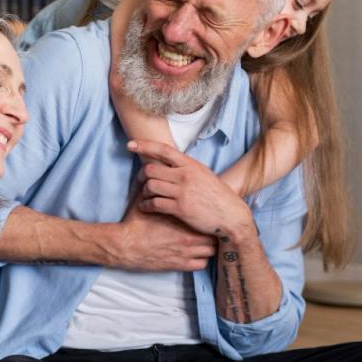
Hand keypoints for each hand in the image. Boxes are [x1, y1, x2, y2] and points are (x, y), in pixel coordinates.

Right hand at [111, 187, 215, 270]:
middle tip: (207, 228)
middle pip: (214, 235)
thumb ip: (156, 189)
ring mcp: (185, 253)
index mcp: (182, 218)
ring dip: (209, 247)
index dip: (208, 216)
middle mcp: (188, 237)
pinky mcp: (179, 265)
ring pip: (211, 251)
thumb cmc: (135, 223)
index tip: (206, 215)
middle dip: (212, 232)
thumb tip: (156, 174)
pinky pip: (201, 264)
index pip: (207, 217)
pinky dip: (201, 260)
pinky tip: (195, 254)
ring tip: (203, 242)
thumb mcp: (145, 200)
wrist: (125, 245)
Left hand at [130, 139, 252, 237]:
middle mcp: (185, 176)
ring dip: (143, 192)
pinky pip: (154, 203)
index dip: (145, 145)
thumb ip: (187, 168)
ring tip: (144, 196)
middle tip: (140, 181)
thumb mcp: (204, 175)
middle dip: (141, 175)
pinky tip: (145, 207)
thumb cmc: (218, 196)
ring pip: (150, 186)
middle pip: (151, 169)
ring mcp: (182, 192)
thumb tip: (170, 162)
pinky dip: (146, 205)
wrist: (232, 216)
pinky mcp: (180, 208)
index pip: (163, 150)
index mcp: (191, 165)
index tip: (130, 144)